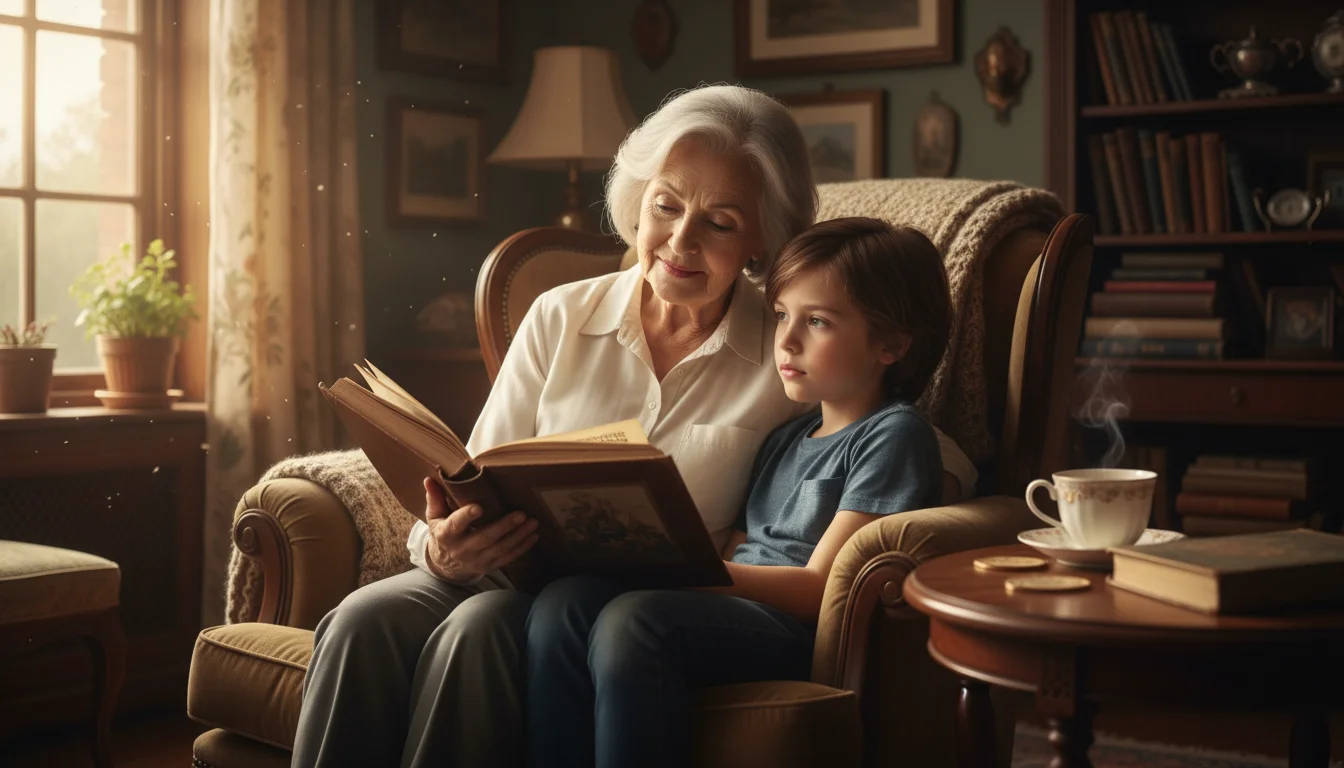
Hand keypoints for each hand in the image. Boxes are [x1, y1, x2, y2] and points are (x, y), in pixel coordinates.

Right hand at [421, 477, 538, 583]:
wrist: (444, 565)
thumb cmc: (442, 533)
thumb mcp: (434, 517)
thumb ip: (435, 499)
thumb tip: (430, 479)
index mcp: (446, 535)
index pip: (456, 525)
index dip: (466, 517)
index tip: (479, 507)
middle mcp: (462, 549)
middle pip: (485, 538)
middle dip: (504, 526)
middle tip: (521, 514)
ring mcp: (477, 560)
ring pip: (500, 549)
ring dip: (518, 536)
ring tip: (533, 522)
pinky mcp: (489, 566)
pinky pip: (507, 558)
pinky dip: (522, 548)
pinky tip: (533, 536)